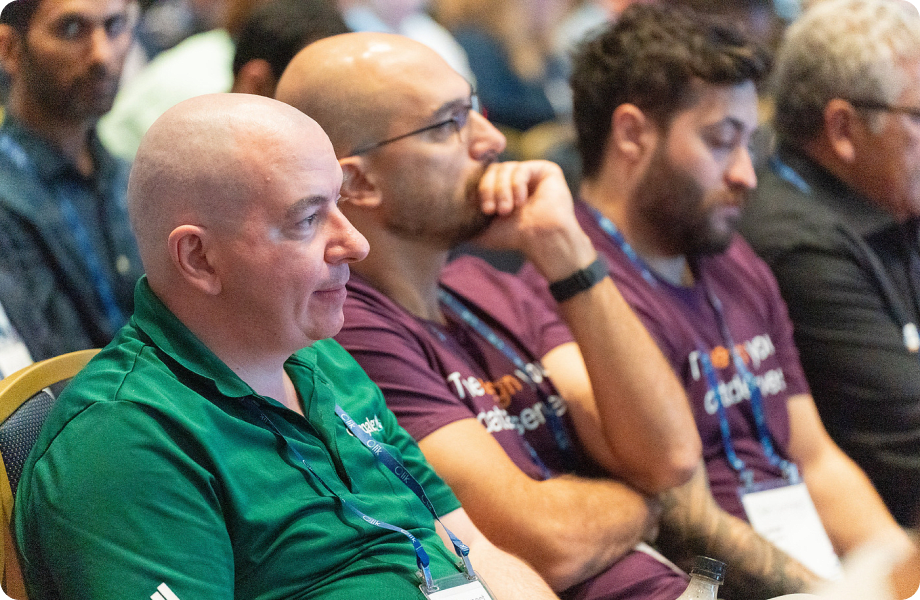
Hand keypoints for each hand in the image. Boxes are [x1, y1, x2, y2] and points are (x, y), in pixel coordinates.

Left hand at [474, 160, 594, 279]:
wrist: (540, 241)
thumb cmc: (513, 238)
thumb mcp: (481, 230)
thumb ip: (463, 222)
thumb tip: (438, 222)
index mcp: (500, 189)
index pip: (482, 177)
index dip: (480, 189)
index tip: (483, 209)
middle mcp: (514, 179)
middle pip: (491, 170)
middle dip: (489, 189)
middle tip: (493, 210)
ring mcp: (530, 174)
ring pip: (505, 168)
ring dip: (502, 190)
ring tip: (507, 210)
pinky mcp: (545, 170)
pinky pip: (521, 168)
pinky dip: (517, 184)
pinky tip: (521, 201)